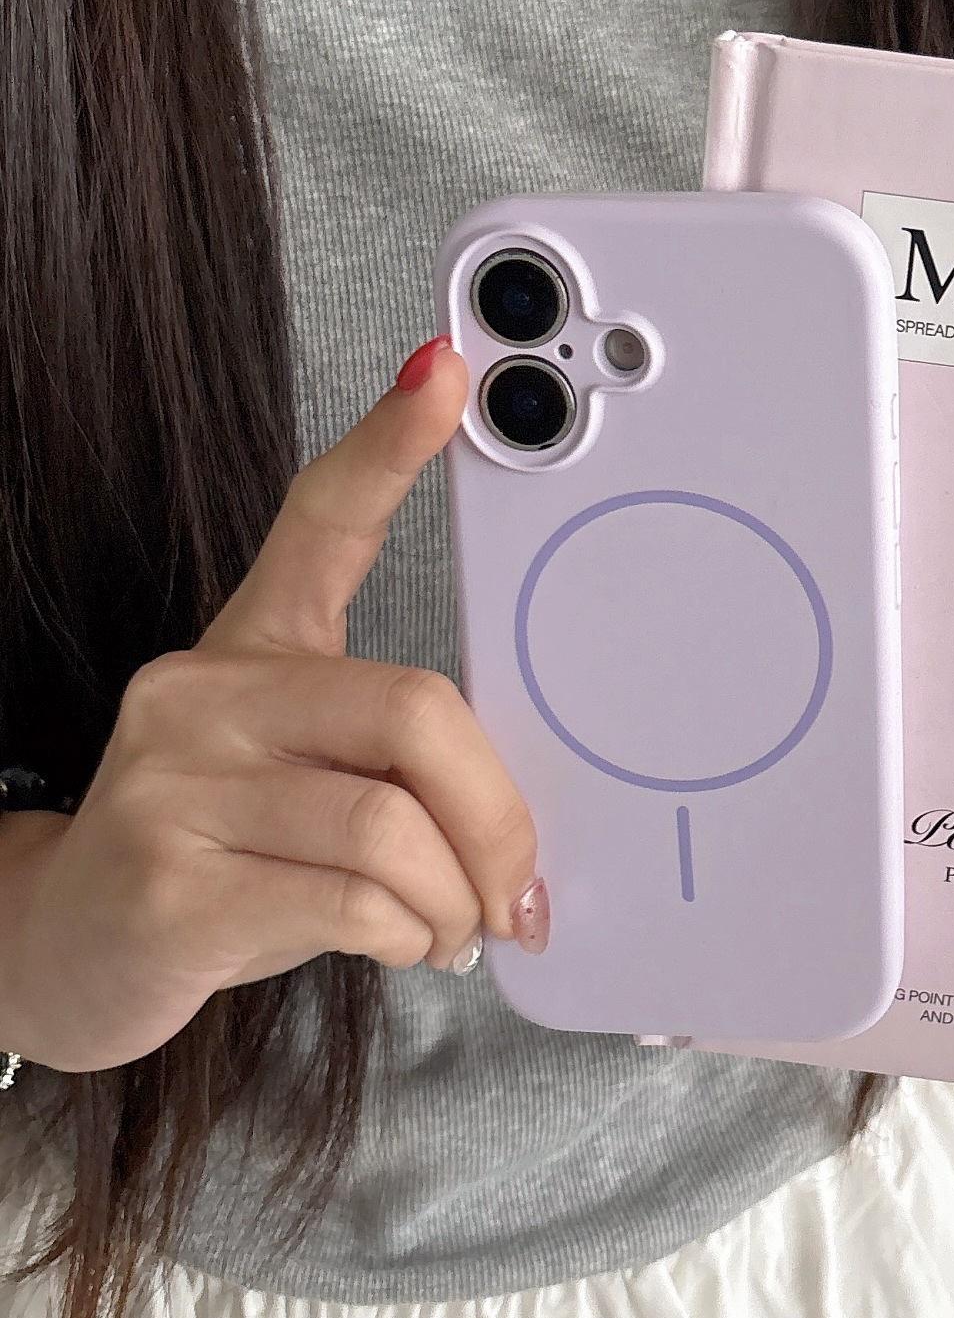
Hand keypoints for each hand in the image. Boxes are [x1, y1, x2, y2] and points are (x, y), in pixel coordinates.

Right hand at [0, 339, 542, 1072]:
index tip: (445, 370)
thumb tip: (524, 819)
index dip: (388, 444)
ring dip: (455, 896)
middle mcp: (202, 692)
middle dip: (496, 814)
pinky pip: (349, 898)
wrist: (65, 946)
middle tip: (517, 880)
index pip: (320, 521)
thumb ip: (402, 761)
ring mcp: (174, 784)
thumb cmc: (221, 849)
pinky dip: (409, 934)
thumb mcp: (304, 773)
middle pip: (413, 711)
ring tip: (454, 927)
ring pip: (389, 824)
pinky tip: (404, 946)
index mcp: (253, 647)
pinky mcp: (166, 885)